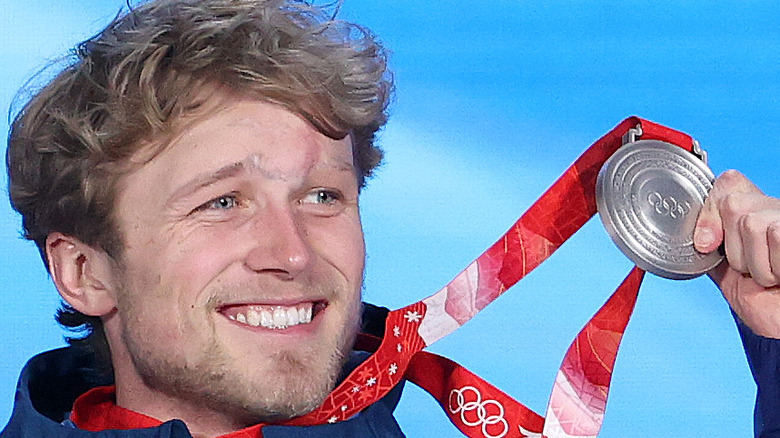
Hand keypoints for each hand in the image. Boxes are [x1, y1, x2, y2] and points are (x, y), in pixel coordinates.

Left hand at [694, 170, 779, 337]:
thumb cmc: (768, 304)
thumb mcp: (728, 274)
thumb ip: (711, 248)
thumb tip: (685, 229)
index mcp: (757, 214)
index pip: (728, 182)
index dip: (710, 211)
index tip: (706, 244)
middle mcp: (775, 210)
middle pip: (733, 204)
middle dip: (734, 248)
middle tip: (751, 270)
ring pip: (751, 223)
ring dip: (754, 263)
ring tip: (771, 277)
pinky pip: (773, 233)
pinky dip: (772, 265)